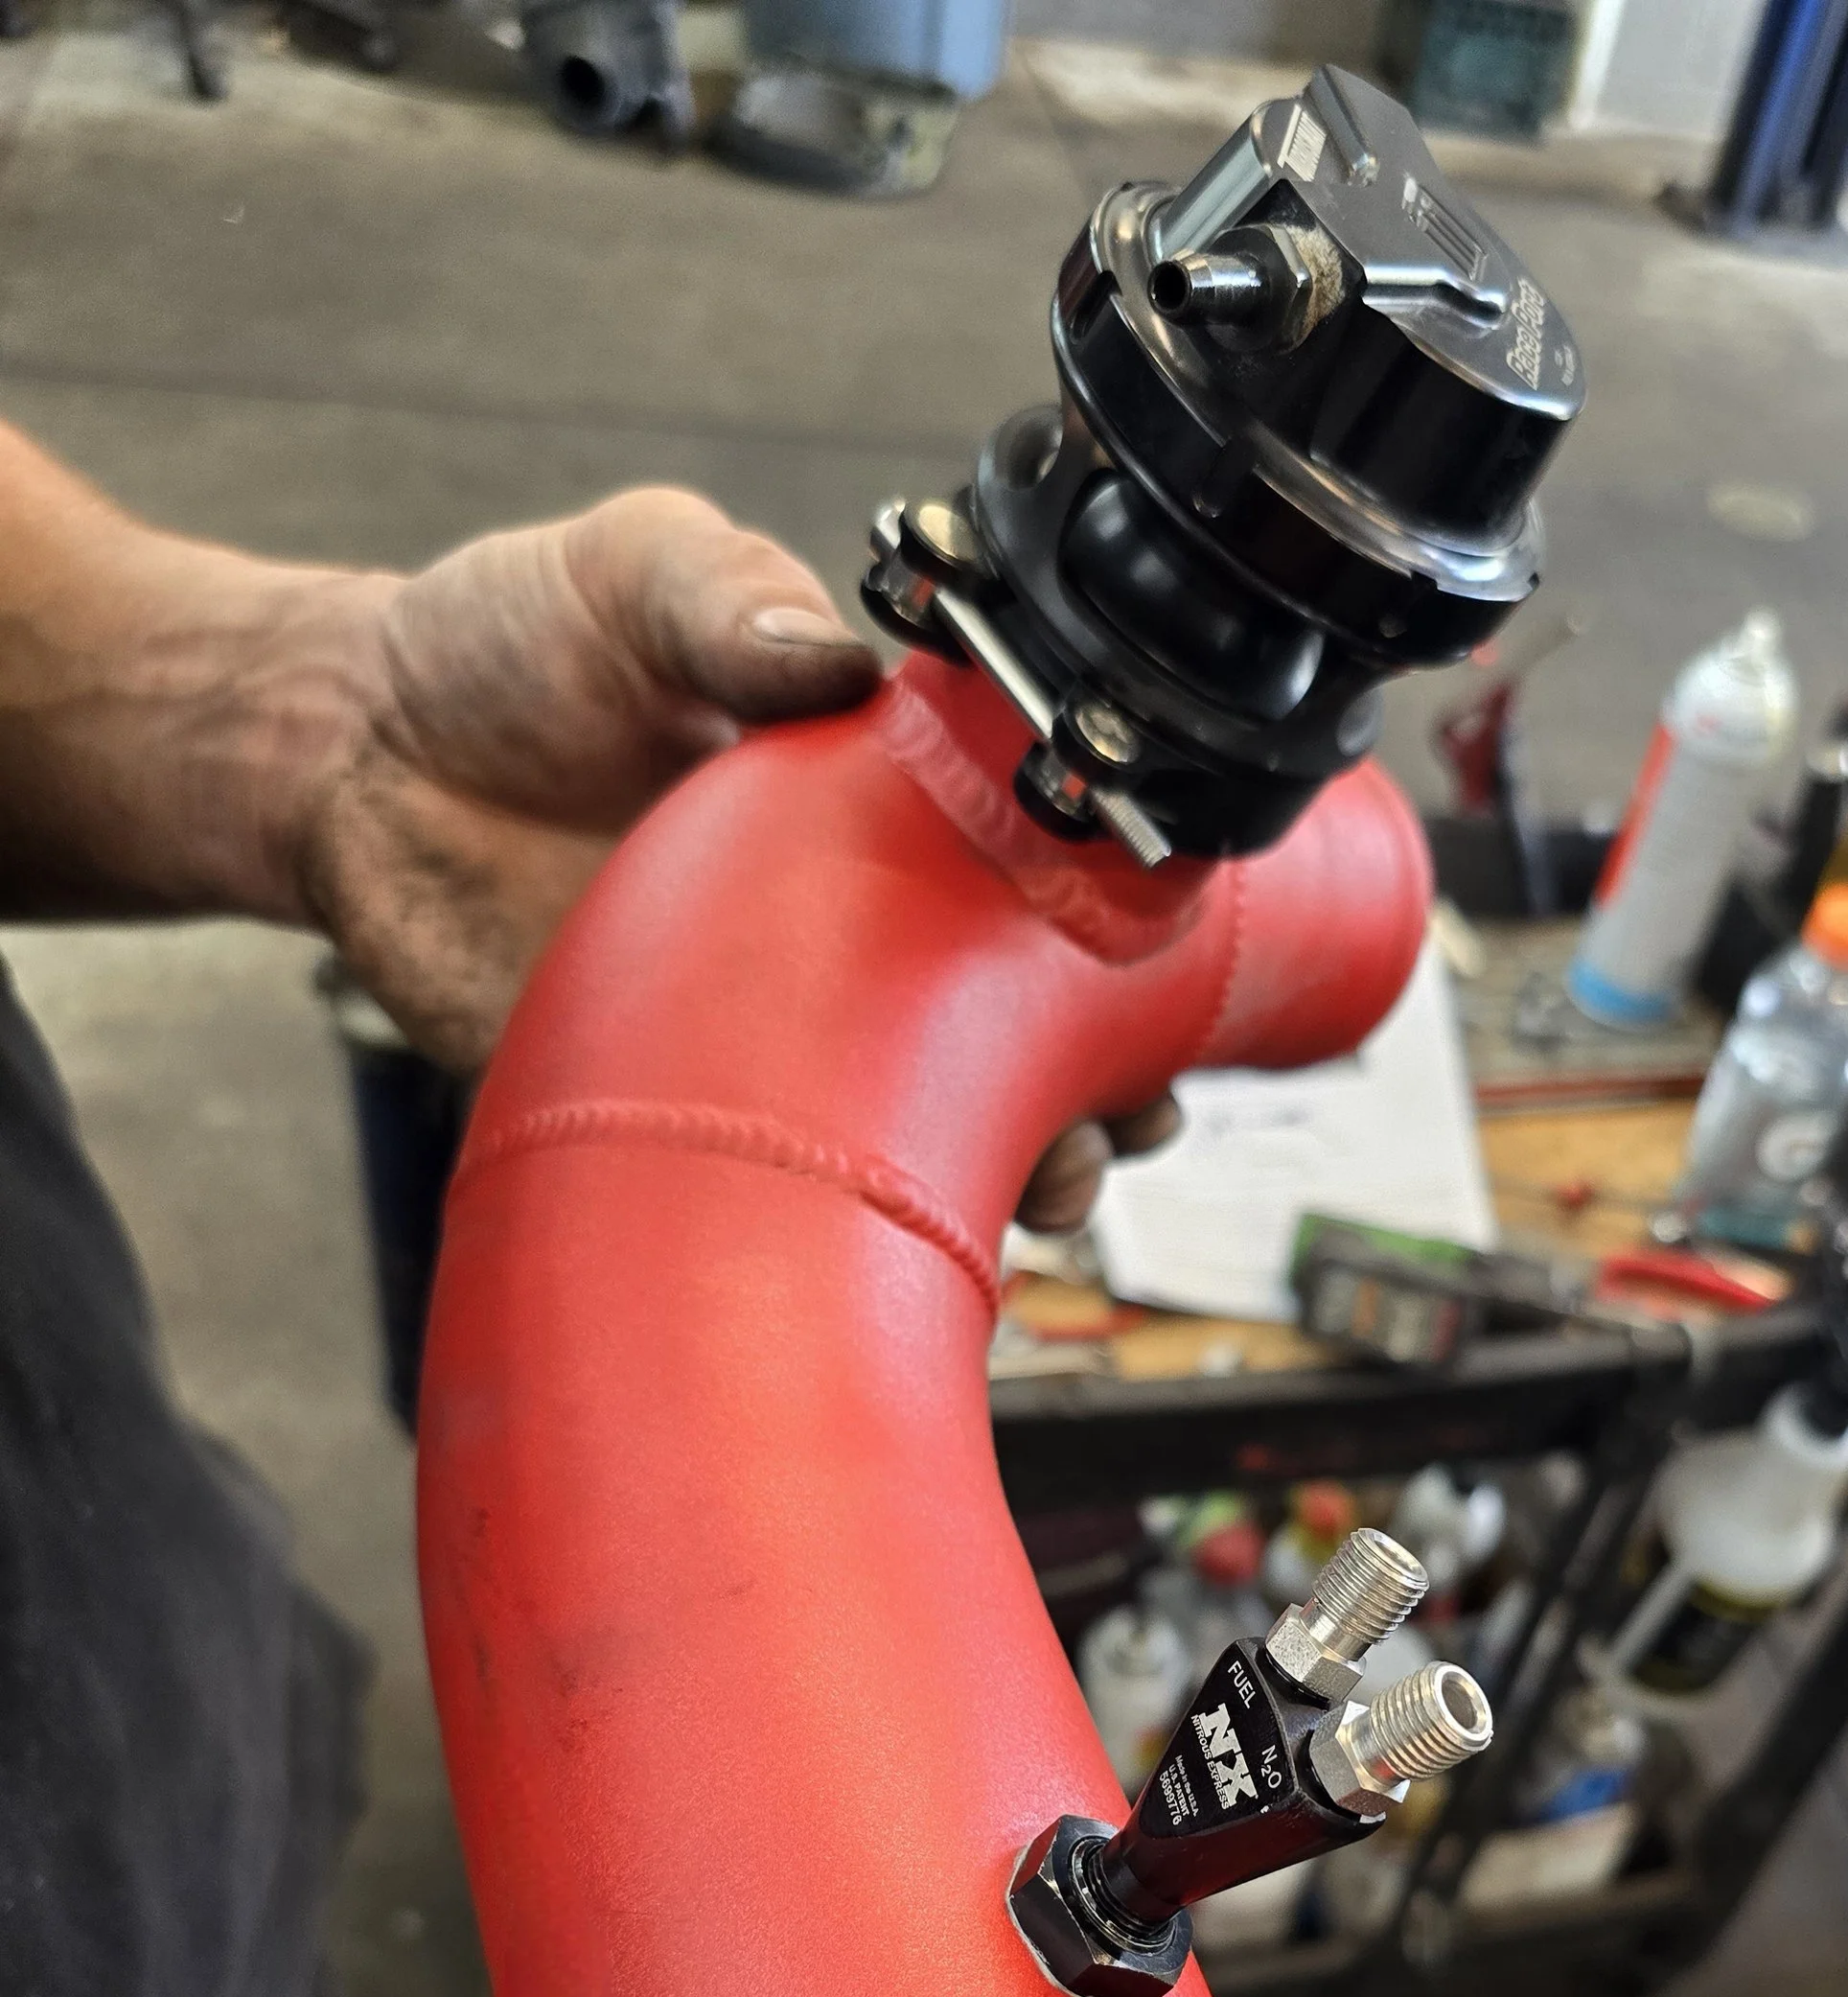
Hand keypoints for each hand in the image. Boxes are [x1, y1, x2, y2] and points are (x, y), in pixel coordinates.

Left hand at [277, 488, 1180, 1219]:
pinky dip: (847, 1231)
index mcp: (887, 814)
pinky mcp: (683, 1114)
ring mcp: (781, 1040)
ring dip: (1008, 1181)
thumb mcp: (632, 573)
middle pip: (1024, 1045)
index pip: (1046, 887)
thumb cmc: (506, 644)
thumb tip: (831, 666)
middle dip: (1101, 1095)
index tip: (1160, 981)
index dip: (1123, 943)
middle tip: (1111, 1114)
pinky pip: (784, 1198)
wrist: (348, 755)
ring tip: (1030, 1188)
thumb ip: (729, 598)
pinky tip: (875, 1229)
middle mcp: (858, 943)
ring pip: (932, 1143)